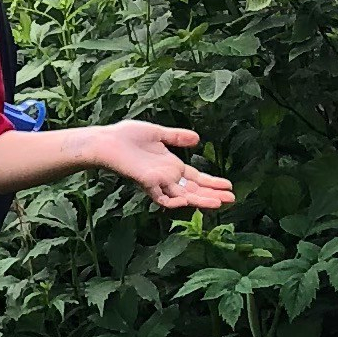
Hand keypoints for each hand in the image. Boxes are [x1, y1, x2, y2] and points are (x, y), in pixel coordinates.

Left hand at [102, 122, 234, 213]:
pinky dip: (174, 200)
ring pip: (182, 195)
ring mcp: (156, 181)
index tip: (229, 186)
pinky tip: (188, 200)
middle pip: (193, 190)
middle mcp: (166, 177)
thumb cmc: (126, 136)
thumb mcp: (157, 133)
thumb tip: (197, 139)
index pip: (195, 179)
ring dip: (200, 200)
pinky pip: (161, 196)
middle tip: (232, 199)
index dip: (212, 183)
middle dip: (212, 195)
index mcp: (170, 166)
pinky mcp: (146, 181)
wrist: (105, 141)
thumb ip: (175, 137)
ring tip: (219, 203)